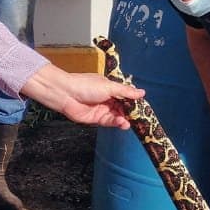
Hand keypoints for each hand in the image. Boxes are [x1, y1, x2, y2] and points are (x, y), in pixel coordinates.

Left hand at [21, 63, 142, 127]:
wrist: (66, 94)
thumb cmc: (85, 85)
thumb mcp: (109, 86)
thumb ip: (126, 92)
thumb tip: (142, 92)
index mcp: (110, 88)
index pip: (126, 96)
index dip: (134, 102)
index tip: (143, 107)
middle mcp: (107, 99)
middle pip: (122, 108)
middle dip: (130, 113)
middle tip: (139, 118)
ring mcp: (102, 109)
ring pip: (117, 116)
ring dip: (124, 119)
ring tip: (129, 122)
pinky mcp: (96, 119)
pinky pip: (109, 122)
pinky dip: (116, 123)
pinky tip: (122, 123)